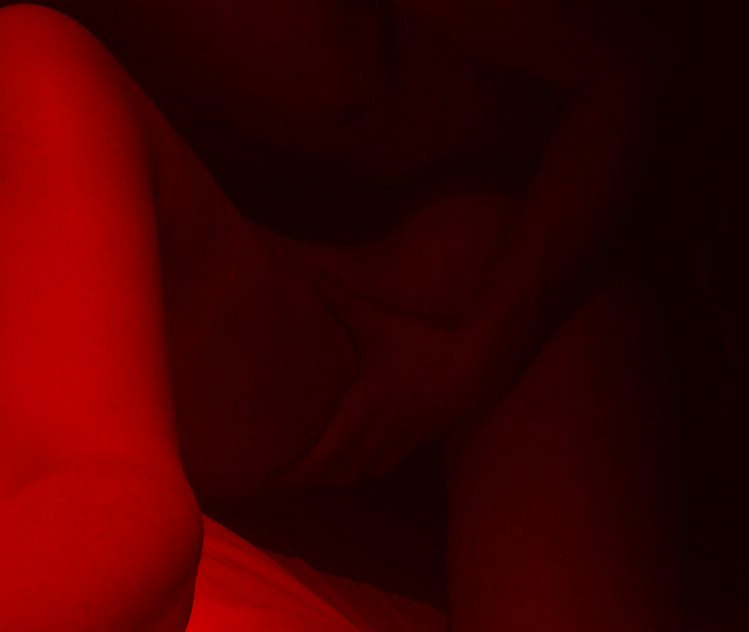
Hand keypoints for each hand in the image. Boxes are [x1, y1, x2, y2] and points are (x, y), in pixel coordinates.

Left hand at [273, 267, 525, 486]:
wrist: (478, 364)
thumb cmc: (424, 346)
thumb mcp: (377, 324)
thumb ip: (341, 301)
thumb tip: (313, 271)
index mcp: (361, 415)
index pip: (319, 460)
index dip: (293, 472)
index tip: (269, 474)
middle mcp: (377, 437)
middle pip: (334, 475)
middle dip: (307, 478)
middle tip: (281, 472)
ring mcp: (399, 443)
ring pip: (359, 475)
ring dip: (335, 476)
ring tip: (312, 470)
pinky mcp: (416, 441)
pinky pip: (381, 466)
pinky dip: (361, 469)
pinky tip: (354, 458)